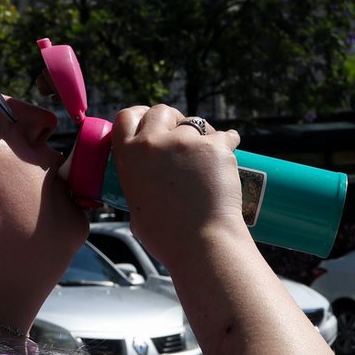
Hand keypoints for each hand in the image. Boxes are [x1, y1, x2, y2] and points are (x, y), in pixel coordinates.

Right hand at [109, 105, 244, 268]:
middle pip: (162, 111)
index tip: (150, 121)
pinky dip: (227, 145)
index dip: (140, 115)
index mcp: (129, 156)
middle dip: (173, 120)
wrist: (201, 243)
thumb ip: (138, 185)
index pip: (126, 117)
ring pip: (195, 123)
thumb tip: (148, 183)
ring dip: (201, 134)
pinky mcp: (215, 145)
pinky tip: (228, 160)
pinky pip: (225, 136)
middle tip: (183, 139)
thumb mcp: (135, 209)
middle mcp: (154, 142)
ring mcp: (185, 141)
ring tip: (207, 159)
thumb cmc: (167, 237)